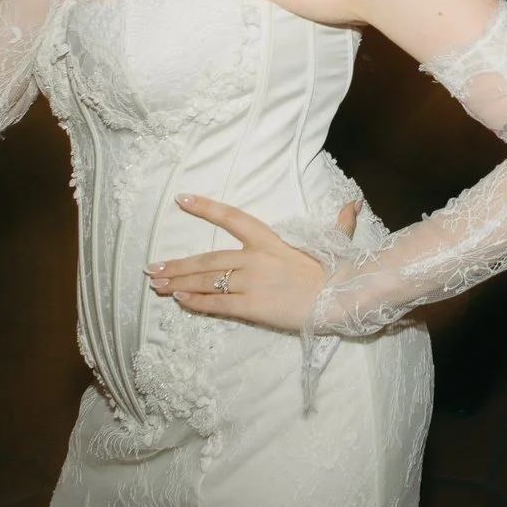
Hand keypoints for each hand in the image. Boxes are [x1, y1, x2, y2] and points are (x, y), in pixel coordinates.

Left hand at [147, 194, 360, 331]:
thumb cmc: (335, 271)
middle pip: (207, 260)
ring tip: (157, 285)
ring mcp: (250, 282)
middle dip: (177, 265)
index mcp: (269, 240)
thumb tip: (354, 203)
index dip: (205, 208)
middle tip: (152, 268)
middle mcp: (254, 258)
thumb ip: (339, 223)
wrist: (338, 297)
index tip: (181, 199)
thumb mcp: (334, 243)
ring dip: (178, 283)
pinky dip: (195, 302)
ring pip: (206, 282)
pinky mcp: (251, 306)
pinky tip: (179, 300)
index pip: (232, 218)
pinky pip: (217, 304)